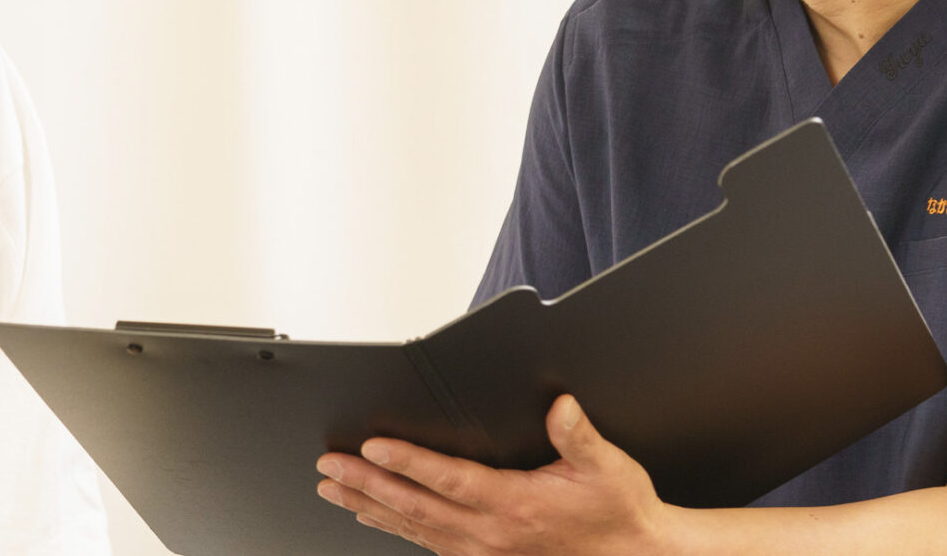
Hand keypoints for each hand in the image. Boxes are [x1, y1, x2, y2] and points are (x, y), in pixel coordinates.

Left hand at [315, 394, 680, 554]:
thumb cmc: (618, 512)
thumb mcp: (608, 467)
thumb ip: (578, 436)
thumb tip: (561, 406)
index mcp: (515, 506)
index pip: (448, 480)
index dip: (406, 463)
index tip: (371, 448)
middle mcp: (491, 534)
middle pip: (415, 506)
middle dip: (366, 485)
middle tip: (327, 467)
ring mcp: (484, 551)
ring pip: (414, 527)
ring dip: (370, 507)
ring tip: (334, 489)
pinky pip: (429, 543)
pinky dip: (396, 527)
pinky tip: (373, 516)